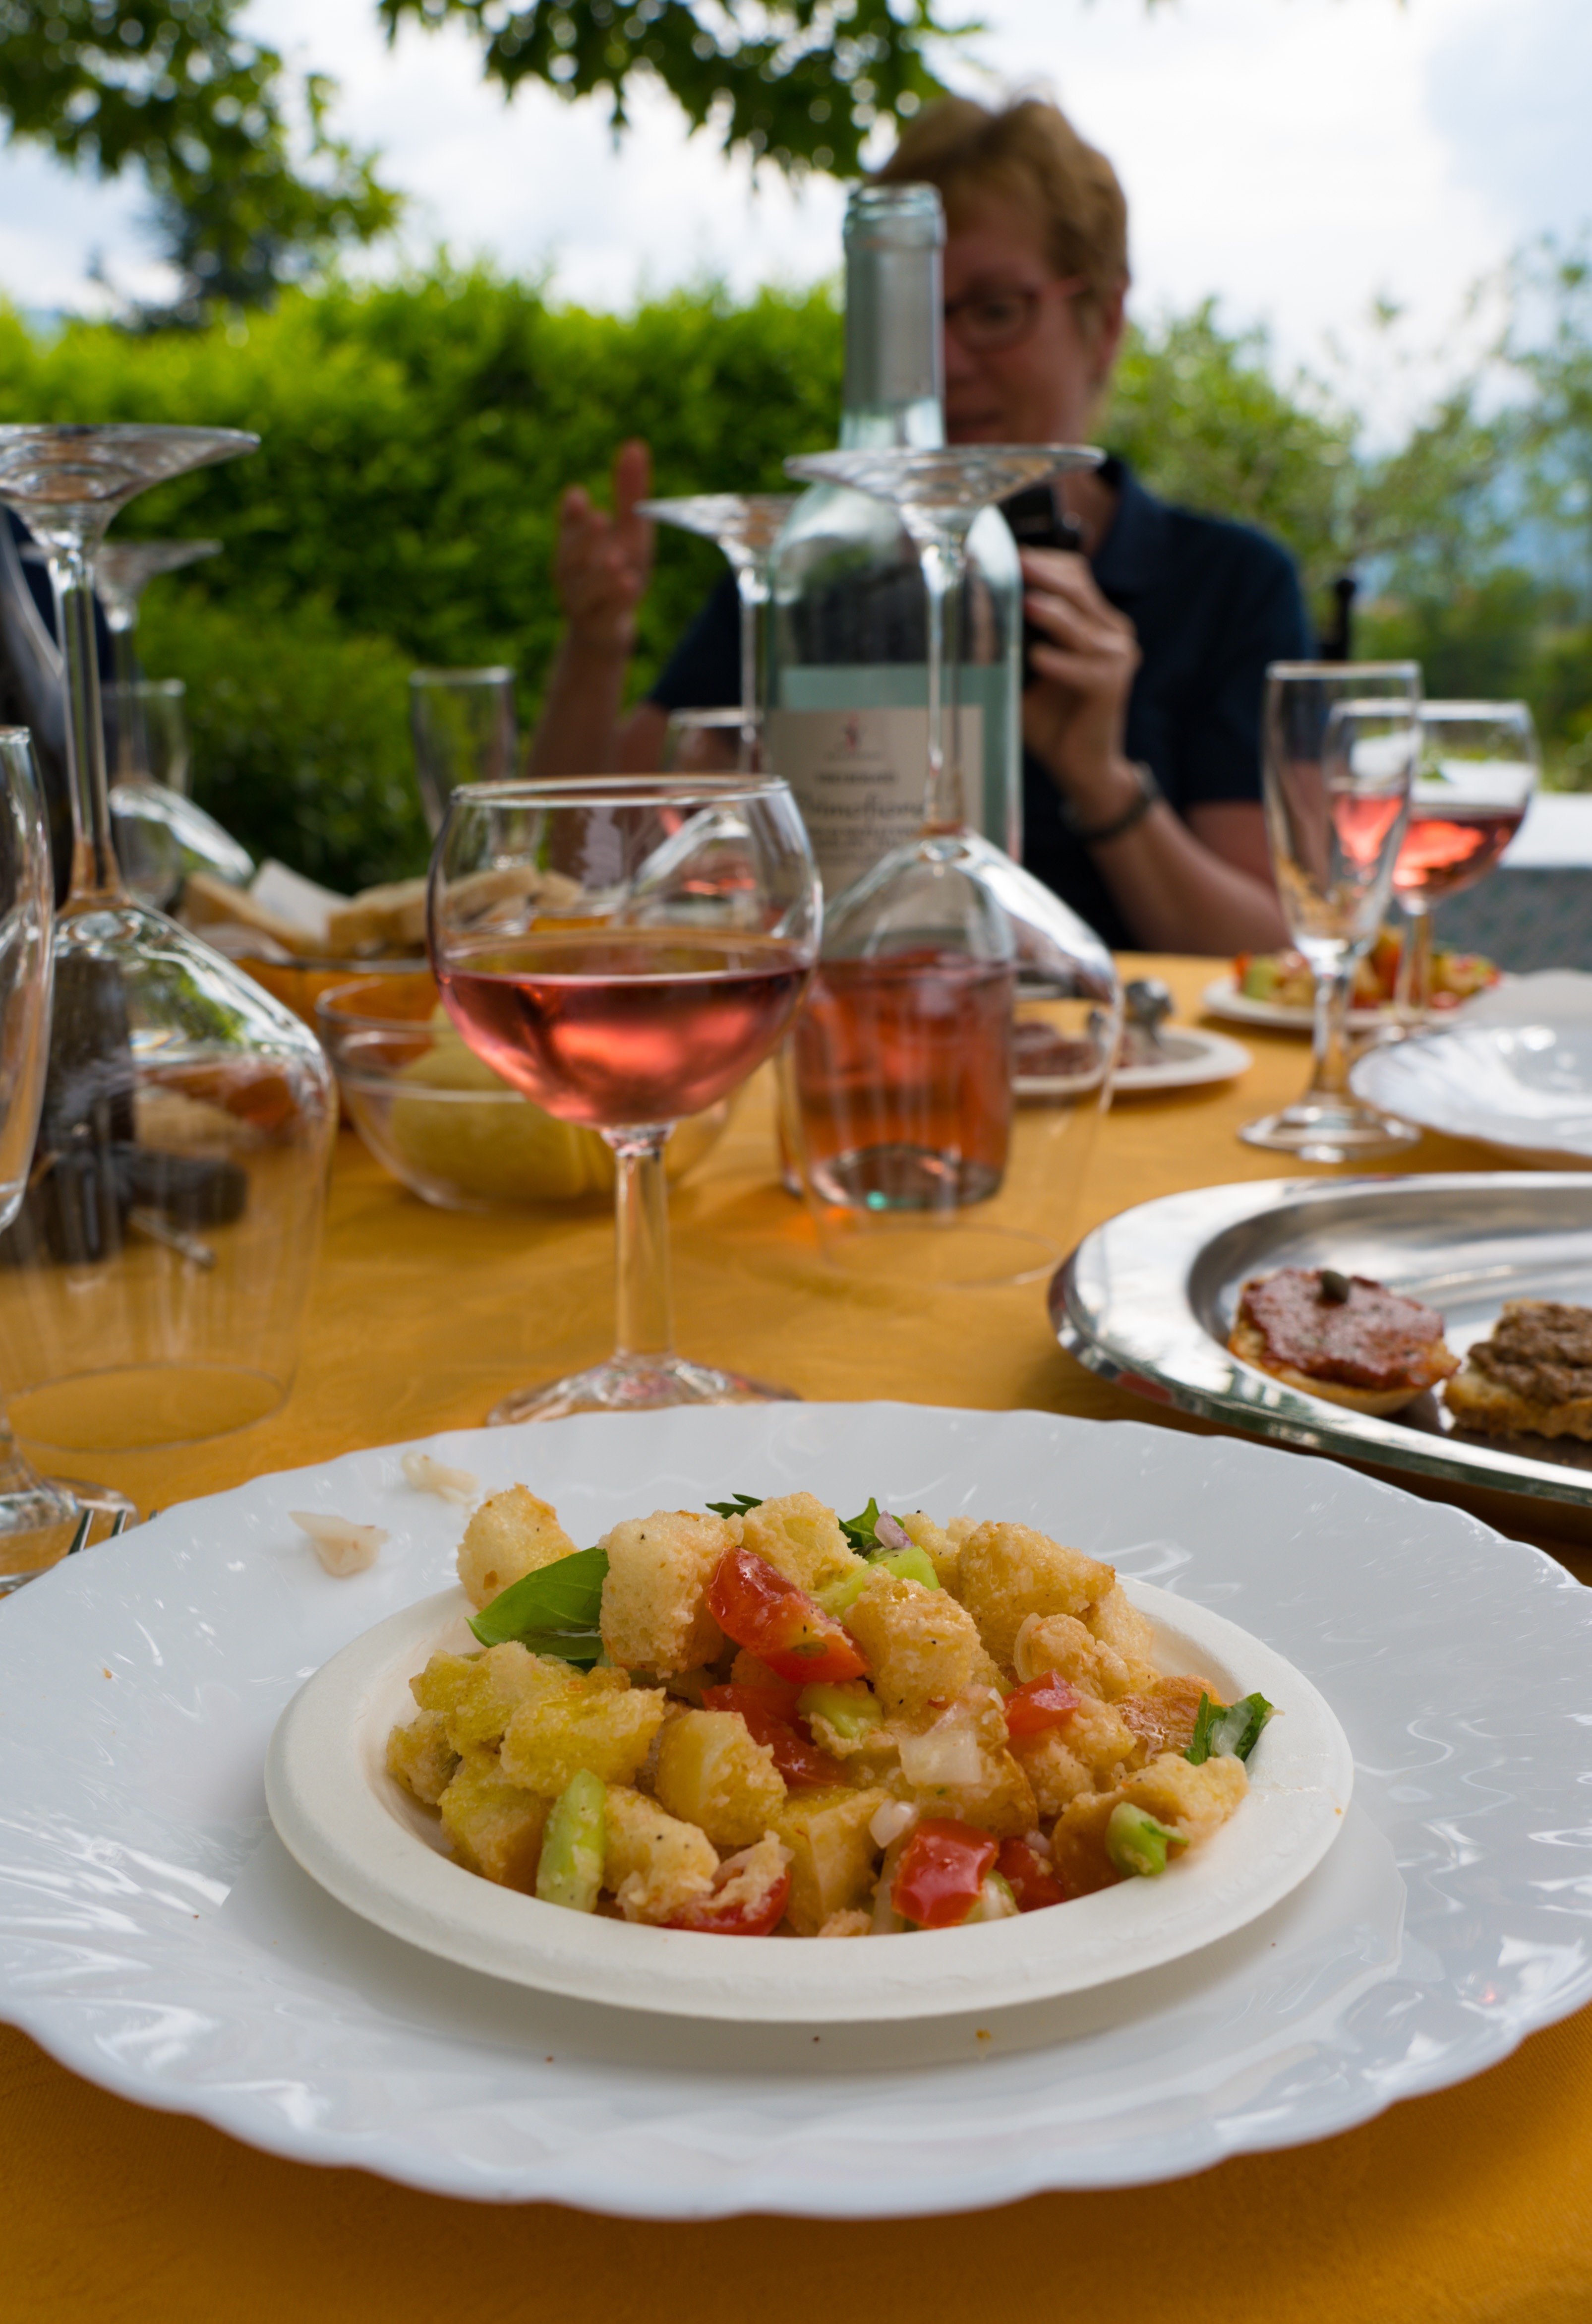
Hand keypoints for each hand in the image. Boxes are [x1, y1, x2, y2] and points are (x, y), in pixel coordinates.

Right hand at [554, 438, 654, 657]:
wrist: (606, 630)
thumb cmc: (615, 573)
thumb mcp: (629, 533)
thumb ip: (629, 494)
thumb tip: (634, 445)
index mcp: (575, 547)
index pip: (568, 527)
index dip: (570, 514)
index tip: (578, 495)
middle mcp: (572, 574)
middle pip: (569, 557)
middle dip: (582, 538)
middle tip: (599, 517)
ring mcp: (581, 604)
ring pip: (584, 591)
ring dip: (600, 575)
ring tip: (617, 560)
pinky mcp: (597, 628)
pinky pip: (604, 617)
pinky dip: (616, 603)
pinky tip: (631, 587)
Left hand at [1020, 548, 1140, 821]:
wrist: (1081, 766)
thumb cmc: (1051, 718)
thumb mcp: (1023, 671)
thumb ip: (1008, 640)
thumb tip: (971, 609)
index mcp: (1095, 623)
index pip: (1074, 575)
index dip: (1044, 561)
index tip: (1008, 553)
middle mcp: (1112, 634)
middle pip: (1079, 589)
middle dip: (1044, 574)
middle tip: (1013, 563)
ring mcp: (1117, 658)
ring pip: (1081, 625)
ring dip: (1051, 615)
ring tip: (1024, 604)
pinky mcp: (1113, 686)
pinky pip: (1084, 668)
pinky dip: (1060, 663)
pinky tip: (1037, 658)